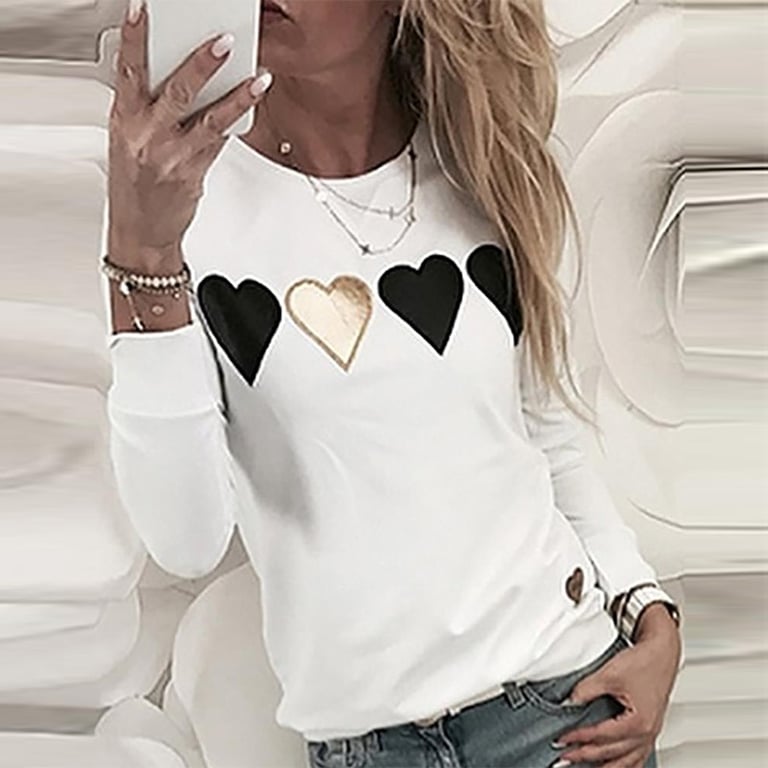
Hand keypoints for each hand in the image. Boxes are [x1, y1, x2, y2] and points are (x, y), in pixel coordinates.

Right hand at [108, 0, 272, 266]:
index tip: (143, 10)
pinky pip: (220, 143)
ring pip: (209, 120)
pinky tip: (252, 108)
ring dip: (237, 97)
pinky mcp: (194, 173)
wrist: (142, 232)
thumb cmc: (134, 186)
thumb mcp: (128, 140)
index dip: (134, 37)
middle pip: (176, 92)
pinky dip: (237, 123)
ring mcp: (173, 156)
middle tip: (224, 41)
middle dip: (202, 64)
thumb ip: (148, 109)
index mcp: (125, 120)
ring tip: (258, 80)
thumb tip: (177, 77)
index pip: (127, 70)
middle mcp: (148, 136)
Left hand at [555, 606, 680, 767]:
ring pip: (627, 762)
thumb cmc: (644, 662)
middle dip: (585, 756)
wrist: (662, 653)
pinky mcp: (651, 729)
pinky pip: (638, 757)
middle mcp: (647, 733)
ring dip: (604, 766)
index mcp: (638, 723)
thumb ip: (586, 690)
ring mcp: (651, 733)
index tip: (562, 739)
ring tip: (583, 766)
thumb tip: (568, 701)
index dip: (579, 738)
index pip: (602, 737)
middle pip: (612, 754)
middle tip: (565, 756)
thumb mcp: (609, 674)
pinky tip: (614, 765)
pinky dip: (624, 764)